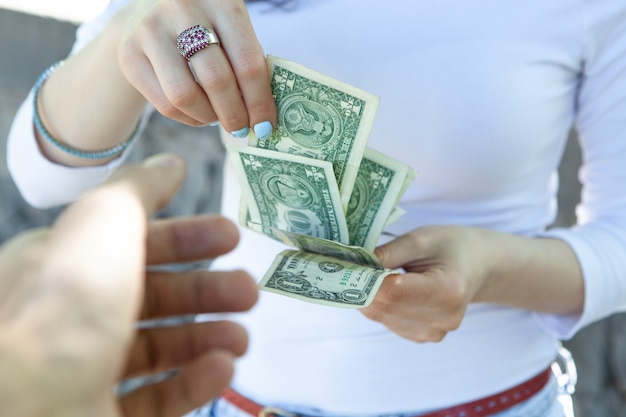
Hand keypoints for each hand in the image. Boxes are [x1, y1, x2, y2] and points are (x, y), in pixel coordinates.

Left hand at [0, 154, 257, 416]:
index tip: (231, 237)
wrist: (26, 402)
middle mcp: (75, 316)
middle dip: (208, 290)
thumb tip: (171, 163)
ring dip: (209, 337)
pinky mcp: (106, 414)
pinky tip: (222, 368)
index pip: (135, 243)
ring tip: (241, 337)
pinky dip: (195, 381)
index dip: (187, 237)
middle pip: (155, 296)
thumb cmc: (65, 302)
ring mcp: (89, 370)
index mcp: (66, 263)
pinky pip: (158, 397)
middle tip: (249, 290)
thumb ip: (140, 189)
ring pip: (160, 348)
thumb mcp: (104, 221)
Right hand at [116, 0, 275, 134]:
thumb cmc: (205, 24)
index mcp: (221, 1)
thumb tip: (262, 117)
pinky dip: (188, 118)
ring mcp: (150, 30)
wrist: (149, 7)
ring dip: (209, 117)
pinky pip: (164, 104)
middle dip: (235, 115)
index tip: (266, 125)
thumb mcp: (231, 28)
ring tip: (218, 118)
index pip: (247, 62)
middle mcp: (182, 9)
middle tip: (243, 129)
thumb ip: (247, 62)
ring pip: (185, 96)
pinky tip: (199, 114)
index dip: (259, 101)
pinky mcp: (129, 54)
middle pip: (216, 80)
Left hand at [362, 225, 583, 342]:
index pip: (393, 291)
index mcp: (448, 290)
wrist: (480, 266)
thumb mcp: (424, 238)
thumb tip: (357, 262)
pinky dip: (379, 305)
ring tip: (366, 273)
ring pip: (382, 316)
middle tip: (345, 265)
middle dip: (361, 286)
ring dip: (368, 296)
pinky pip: (388, 322)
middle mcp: (443, 318)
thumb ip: (390, 251)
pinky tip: (384, 288)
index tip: (345, 263)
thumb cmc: (453, 246)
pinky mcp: (426, 337)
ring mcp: (436, 332)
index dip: (365, 278)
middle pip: (384, 306)